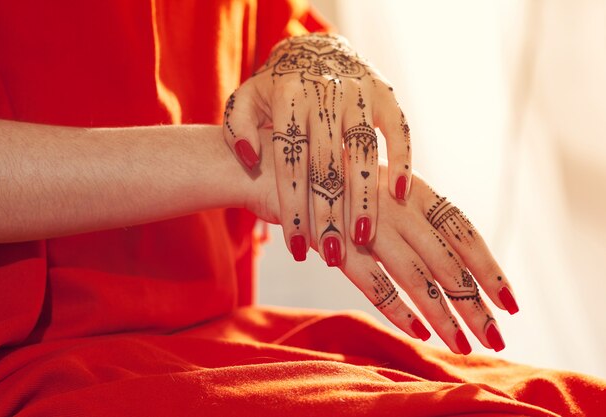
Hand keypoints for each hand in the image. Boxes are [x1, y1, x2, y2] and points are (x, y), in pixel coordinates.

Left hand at [224, 33, 410, 265]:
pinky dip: (402, 160)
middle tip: (330, 254)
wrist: (315, 49)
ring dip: (364, 197)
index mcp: (287, 97)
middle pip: (326, 165)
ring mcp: (358, 92)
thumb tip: (248, 157)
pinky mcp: (385, 93)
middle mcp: (324, 93)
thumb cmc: (277, 89)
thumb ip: (237, 128)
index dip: (292, 208)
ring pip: (363, 152)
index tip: (295, 248)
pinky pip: (398, 130)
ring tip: (362, 238)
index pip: (289, 162)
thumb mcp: (245, 101)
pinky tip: (399, 194)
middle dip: (328, 214)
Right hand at [249, 130, 518, 353]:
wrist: (265, 163)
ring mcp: (364, 221)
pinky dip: (396, 308)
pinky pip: (373, 281)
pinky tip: (416, 332)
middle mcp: (393, 202)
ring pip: (416, 275)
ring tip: (462, 345)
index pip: (461, 228)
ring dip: (442, 314)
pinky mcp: (334, 241)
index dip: (489, 265)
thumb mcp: (369, 186)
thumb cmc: (323, 177)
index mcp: (407, 186)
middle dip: (475, 301)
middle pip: (446, 259)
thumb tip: (436, 249)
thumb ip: (402, 210)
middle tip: (497, 336)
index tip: (510, 301)